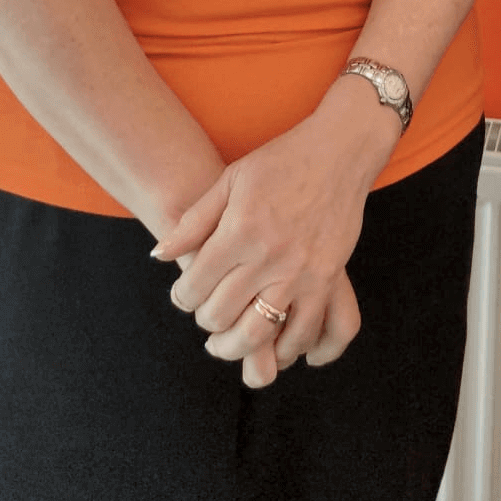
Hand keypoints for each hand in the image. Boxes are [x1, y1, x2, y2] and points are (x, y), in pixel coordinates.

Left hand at [152, 84, 394, 386]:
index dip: (182, 297)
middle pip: (221, 316)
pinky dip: (287, 349)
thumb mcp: (231, 179)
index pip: (195, 286)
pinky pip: (304, 332)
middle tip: (206, 316)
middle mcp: (269, 255)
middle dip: (206, 322)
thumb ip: (194, 220)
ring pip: (259, 335)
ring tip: (230, 342)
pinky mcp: (329, 279)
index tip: (185, 295)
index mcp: (240, 229)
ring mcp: (302, 271)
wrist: (341, 151)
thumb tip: (159, 256)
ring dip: (238, 347)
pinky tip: (276, 347)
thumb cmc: (282, 160)